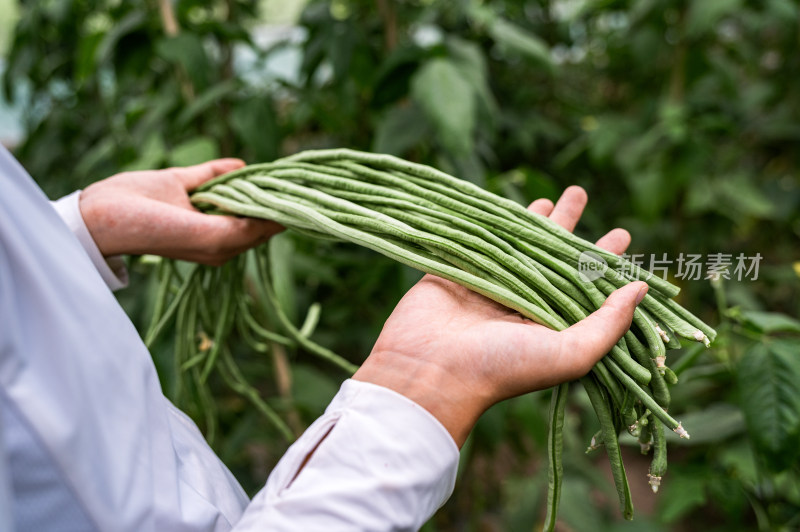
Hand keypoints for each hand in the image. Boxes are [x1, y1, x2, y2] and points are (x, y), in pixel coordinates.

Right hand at [79, 159, 282, 264]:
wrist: (104, 215)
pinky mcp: (184, 182)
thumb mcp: (206, 237)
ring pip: (238, 189)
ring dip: (254, 181)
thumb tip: (273, 219)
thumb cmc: (155, 232)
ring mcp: (200, 204)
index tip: (303, 198)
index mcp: (222, 244)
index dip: (281, 213)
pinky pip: (214, 172)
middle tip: (295, 179)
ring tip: (277, 170)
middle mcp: (215, 226)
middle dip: (272, 195)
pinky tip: (243, 164)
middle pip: (254, 208)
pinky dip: (229, 168)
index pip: (262, 228)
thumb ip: (239, 229)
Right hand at [353, 186, 647, 446]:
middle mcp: (523, 303)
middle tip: (579, 193)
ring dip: (535, 218)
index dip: (602, 260)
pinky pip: (481, 238)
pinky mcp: (459, 270)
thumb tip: (641, 288)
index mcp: (550, 324)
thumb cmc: (504, 367)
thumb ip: (608, 323)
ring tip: (551, 196)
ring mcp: (490, 284)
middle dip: (568, 227)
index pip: (583, 285)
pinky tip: (509, 204)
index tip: (621, 234)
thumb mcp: (570, 353)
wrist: (431, 371)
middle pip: (552, 256)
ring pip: (519, 243)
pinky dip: (494, 219)